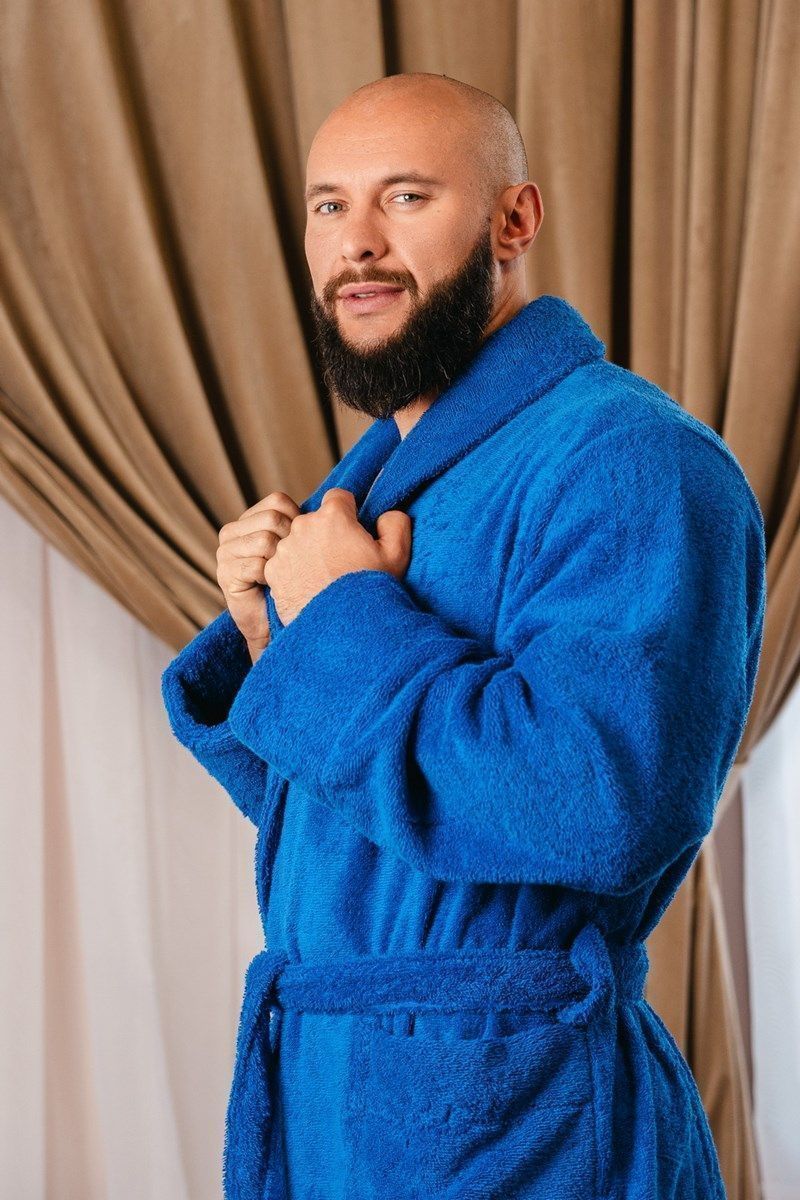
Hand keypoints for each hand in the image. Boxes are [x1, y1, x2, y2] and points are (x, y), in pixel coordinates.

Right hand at [216, 492, 300, 649]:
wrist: (281, 626)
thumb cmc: (299, 585)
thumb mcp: (301, 545)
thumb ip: (304, 522)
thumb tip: (337, 496)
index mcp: (249, 519)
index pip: (278, 501)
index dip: (299, 520)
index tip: (303, 545)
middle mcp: (231, 532)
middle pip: (273, 519)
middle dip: (292, 543)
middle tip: (294, 566)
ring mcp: (225, 553)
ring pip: (266, 541)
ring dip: (282, 563)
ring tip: (282, 578)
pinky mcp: (225, 574)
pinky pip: (258, 565)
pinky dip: (272, 579)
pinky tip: (272, 589)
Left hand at [264, 487, 411, 624]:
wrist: (342, 628)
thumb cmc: (370, 590)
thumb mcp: (397, 555)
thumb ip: (395, 523)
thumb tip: (385, 515)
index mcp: (333, 516)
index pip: (338, 498)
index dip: (348, 514)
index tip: (353, 534)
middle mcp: (303, 526)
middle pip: (315, 521)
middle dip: (326, 535)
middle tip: (341, 562)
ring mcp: (285, 549)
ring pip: (297, 542)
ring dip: (308, 553)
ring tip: (324, 579)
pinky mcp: (272, 571)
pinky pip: (283, 564)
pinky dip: (293, 572)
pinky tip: (309, 589)